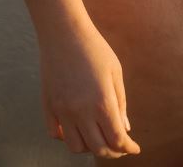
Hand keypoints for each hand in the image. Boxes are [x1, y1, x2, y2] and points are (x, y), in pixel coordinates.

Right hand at [39, 18, 140, 157]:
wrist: (64, 31)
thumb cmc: (94, 48)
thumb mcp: (115, 72)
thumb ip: (120, 103)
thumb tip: (125, 129)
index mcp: (102, 102)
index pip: (117, 139)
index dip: (128, 148)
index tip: (134, 148)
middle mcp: (81, 111)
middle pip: (97, 149)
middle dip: (112, 152)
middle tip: (119, 146)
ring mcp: (62, 110)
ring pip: (75, 147)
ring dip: (89, 147)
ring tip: (97, 136)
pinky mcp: (48, 106)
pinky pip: (55, 134)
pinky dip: (67, 137)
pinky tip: (77, 128)